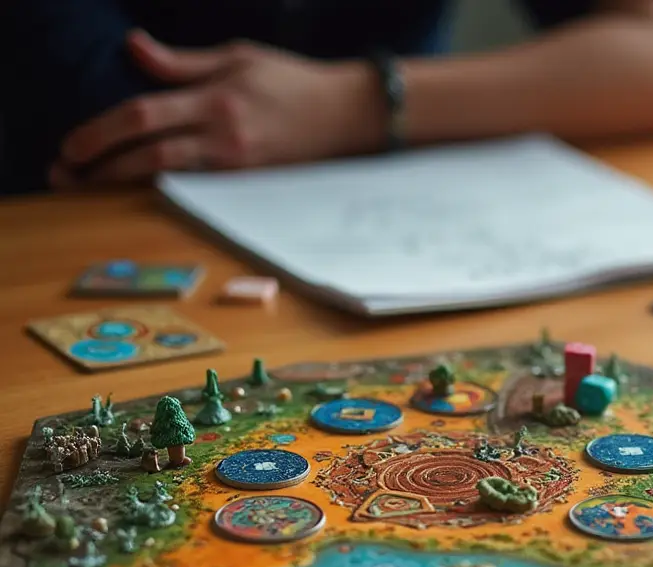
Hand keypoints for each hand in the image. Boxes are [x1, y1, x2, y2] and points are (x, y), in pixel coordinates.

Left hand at [51, 31, 387, 186]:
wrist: (348, 116)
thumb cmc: (293, 82)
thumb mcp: (236, 56)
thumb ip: (180, 61)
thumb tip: (132, 47)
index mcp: (217, 100)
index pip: (144, 115)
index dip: (102, 132)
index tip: (72, 145)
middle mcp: (225, 138)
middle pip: (150, 156)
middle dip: (102, 167)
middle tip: (66, 175)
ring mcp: (238, 167)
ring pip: (169, 179)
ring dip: (124, 184)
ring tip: (89, 187)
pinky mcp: (249, 185)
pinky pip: (195, 189)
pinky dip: (161, 192)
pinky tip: (137, 194)